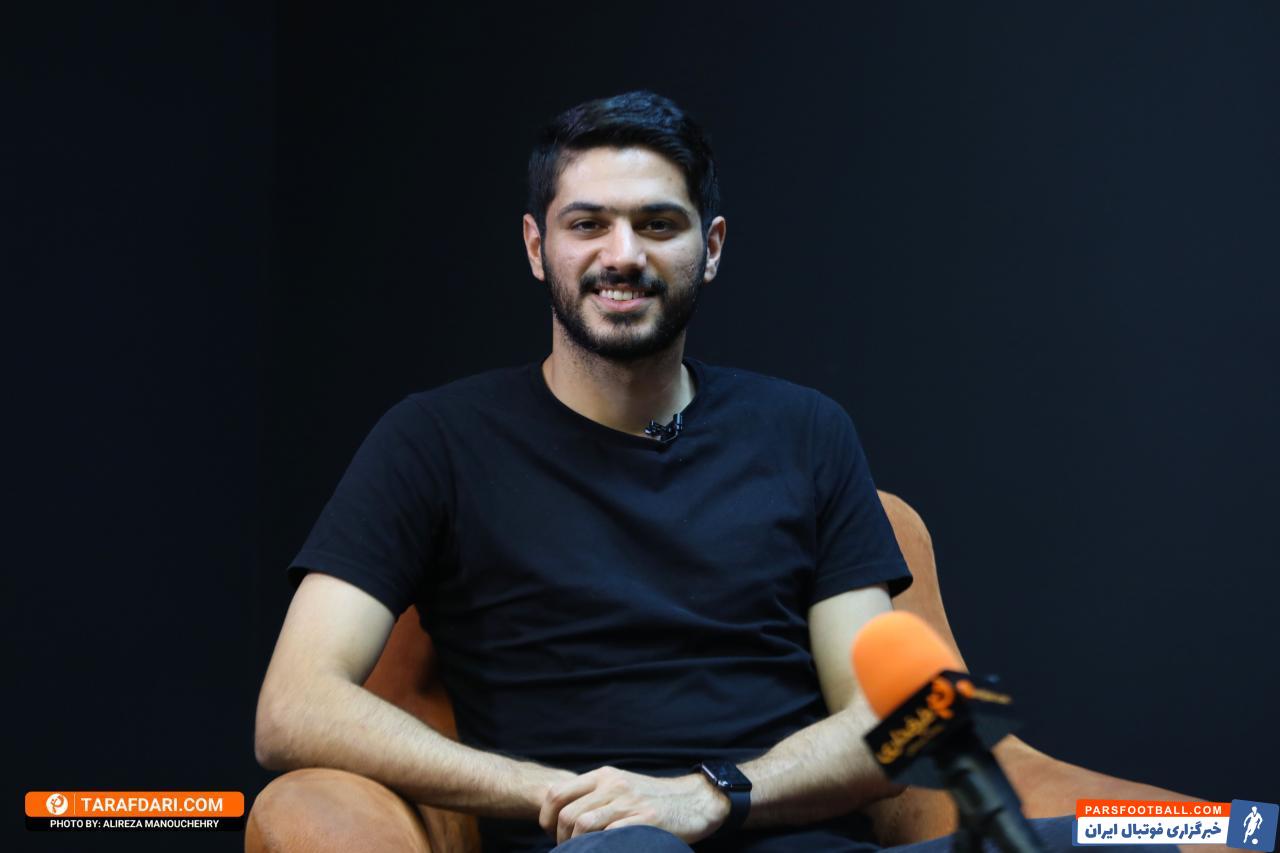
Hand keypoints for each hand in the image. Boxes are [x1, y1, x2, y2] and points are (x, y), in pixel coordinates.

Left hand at [539, 765, 730, 844]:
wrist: (695, 800)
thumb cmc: (654, 798)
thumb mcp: (622, 786)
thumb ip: (596, 794)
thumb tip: (564, 815)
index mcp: (603, 775)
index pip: (557, 793)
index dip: (545, 818)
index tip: (550, 834)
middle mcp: (613, 785)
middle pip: (566, 814)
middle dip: (560, 839)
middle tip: (568, 850)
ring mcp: (628, 802)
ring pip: (583, 824)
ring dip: (576, 846)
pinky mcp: (644, 819)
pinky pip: (609, 835)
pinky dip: (598, 847)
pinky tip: (602, 852)